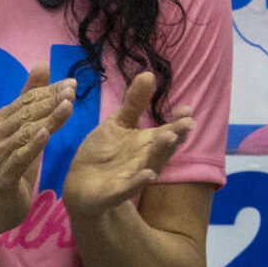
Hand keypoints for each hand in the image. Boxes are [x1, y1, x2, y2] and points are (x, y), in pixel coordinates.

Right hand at [0, 65, 75, 237]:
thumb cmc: (12, 167)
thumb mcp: (25, 133)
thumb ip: (31, 101)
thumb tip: (42, 64)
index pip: (25, 101)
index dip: (49, 91)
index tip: (72, 82)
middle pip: (25, 114)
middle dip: (50, 101)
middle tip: (73, 90)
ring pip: (23, 133)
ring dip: (46, 119)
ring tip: (67, 106)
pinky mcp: (1, 177)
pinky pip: (18, 159)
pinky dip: (31, 146)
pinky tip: (46, 134)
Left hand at [63, 72, 192, 222]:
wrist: (80, 182)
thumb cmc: (103, 152)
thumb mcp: (117, 123)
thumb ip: (134, 103)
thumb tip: (148, 74)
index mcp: (147, 143)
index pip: (168, 131)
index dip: (179, 123)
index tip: (186, 110)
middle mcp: (145, 159)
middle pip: (164, 148)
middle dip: (175, 136)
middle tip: (187, 123)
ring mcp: (132, 176)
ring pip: (150, 165)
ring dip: (160, 153)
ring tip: (168, 137)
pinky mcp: (114, 192)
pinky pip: (127, 188)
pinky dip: (138, 182)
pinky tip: (148, 175)